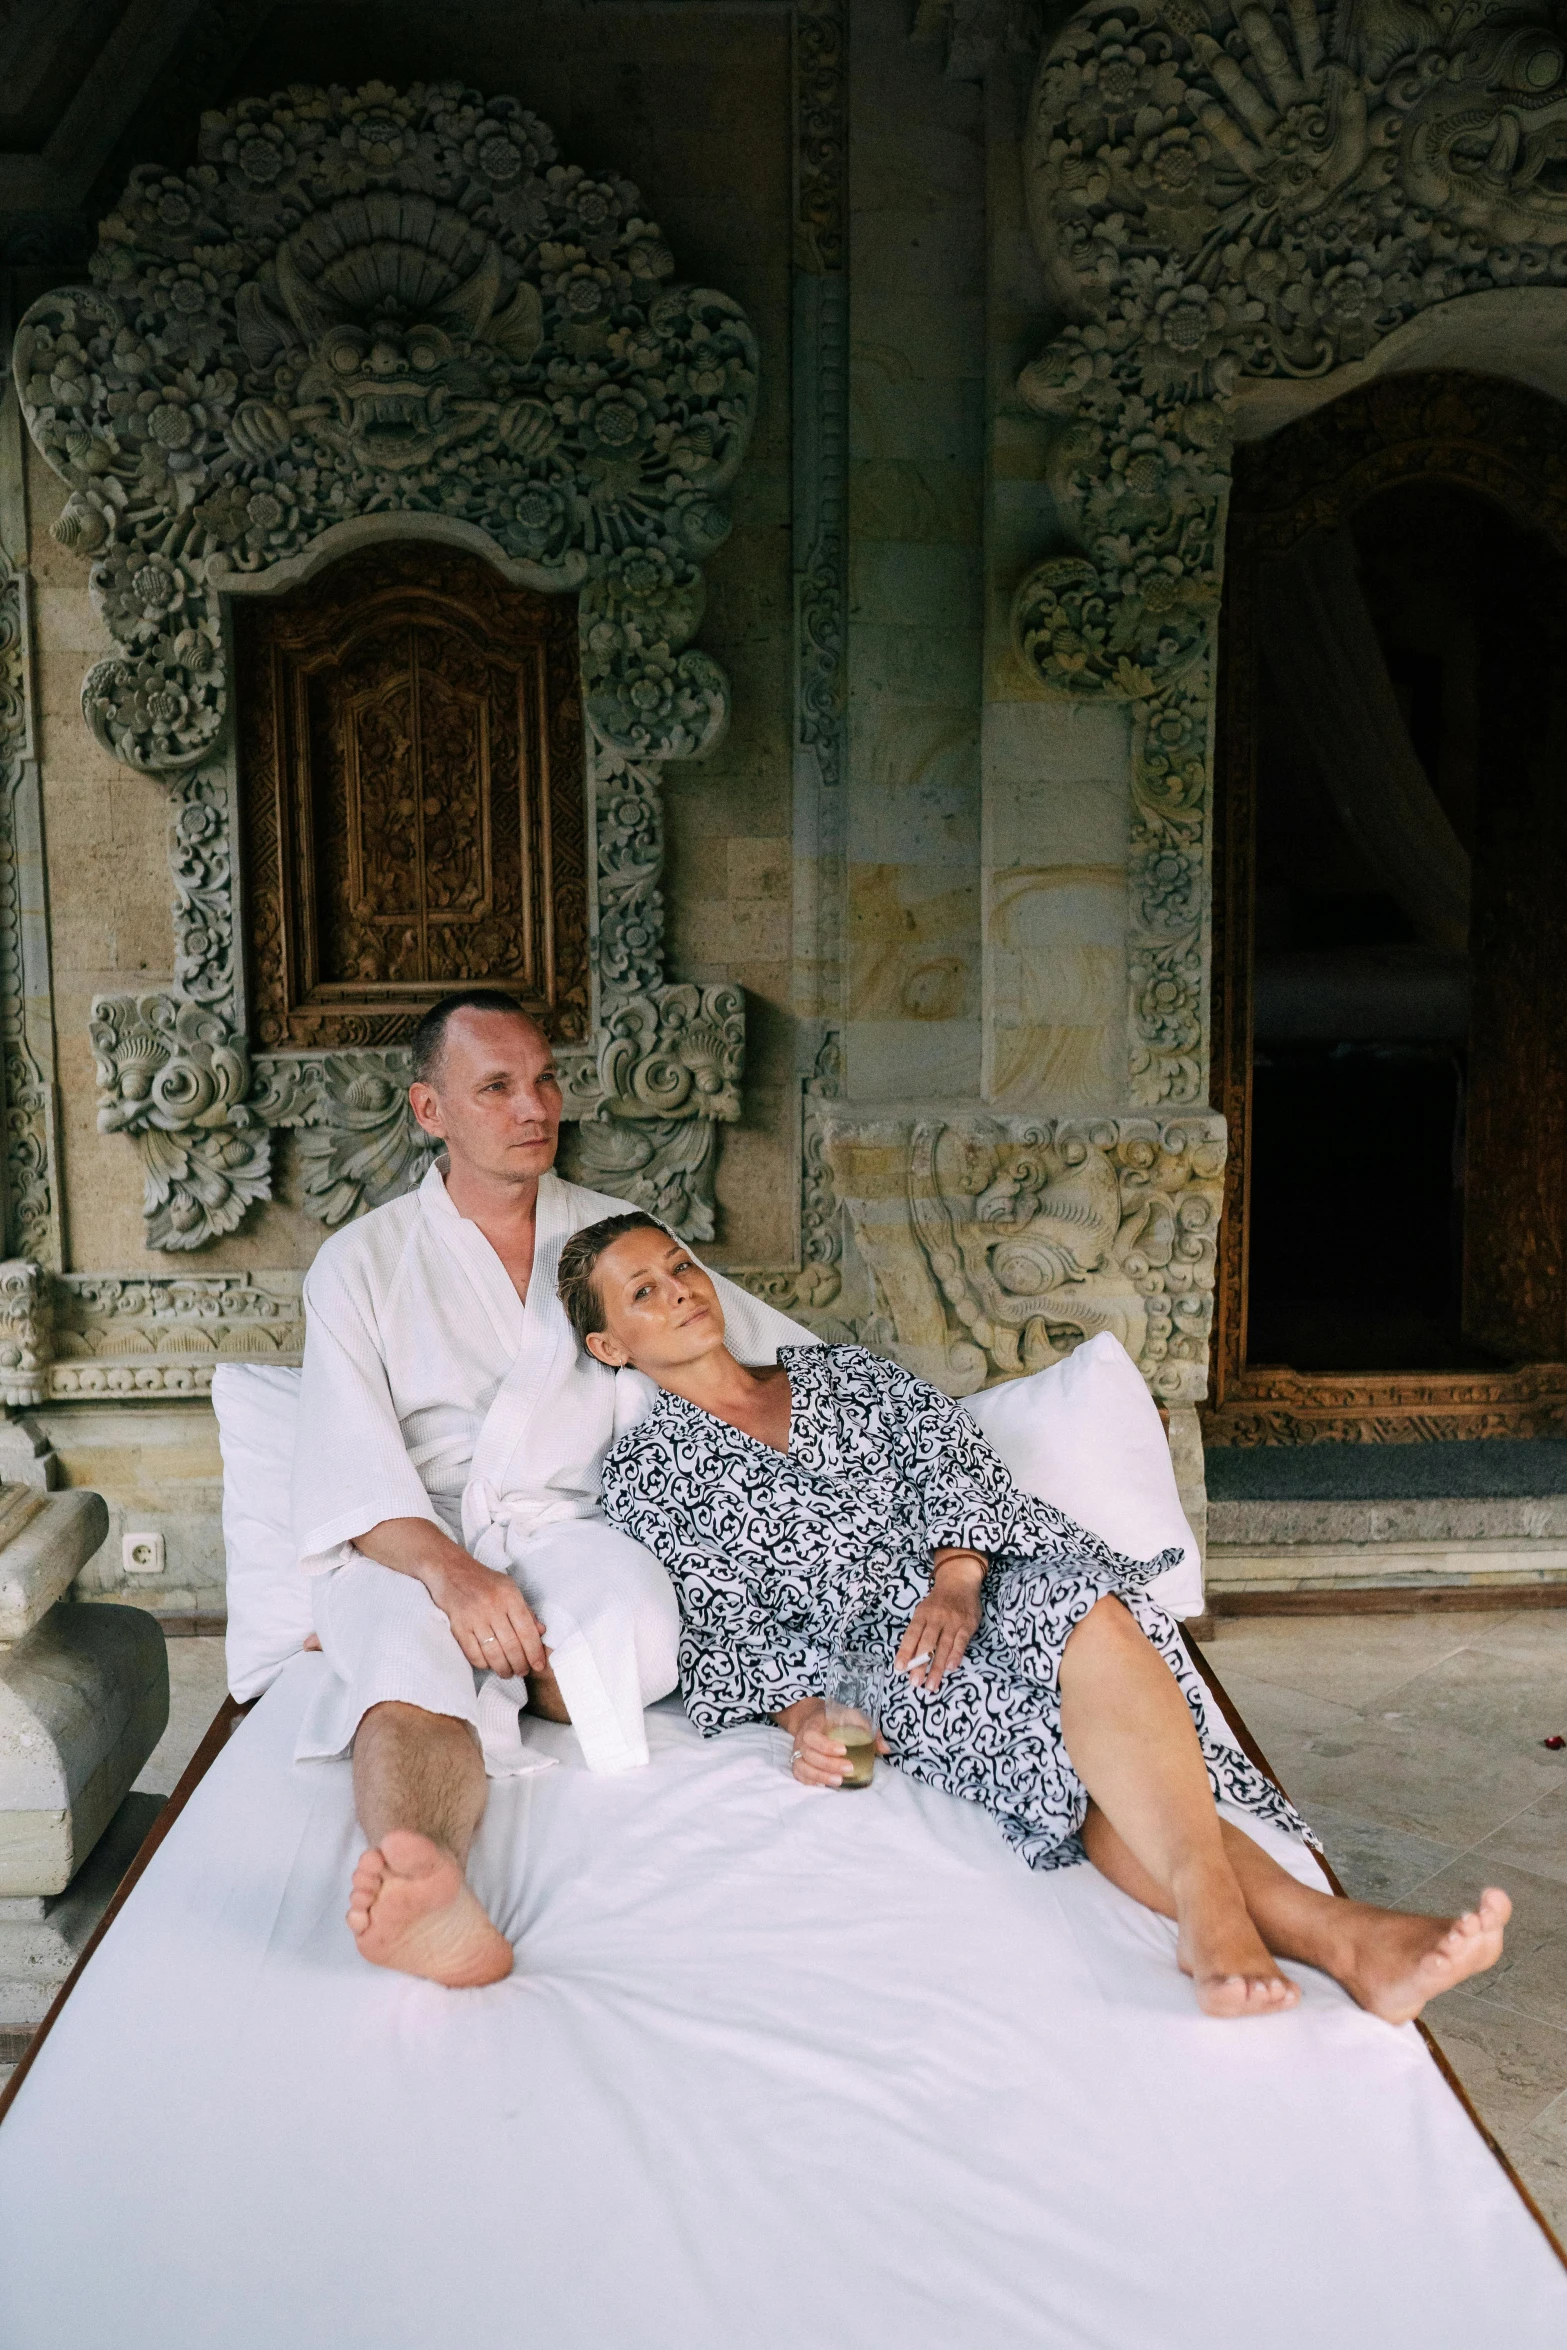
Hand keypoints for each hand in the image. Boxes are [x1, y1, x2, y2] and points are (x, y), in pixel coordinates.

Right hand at [424, 1552, 547, 1679]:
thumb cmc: (483, 1580)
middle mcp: (493, 1607)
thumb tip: (541, 1632)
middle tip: (523, 1672)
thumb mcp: (509, 1587)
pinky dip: (483, 1664)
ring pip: (493, 1653)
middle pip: (512, 1645)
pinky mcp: (458, 1627)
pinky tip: (489, 1665)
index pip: (527, 1630)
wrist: (450, 1570)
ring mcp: (474, 1618)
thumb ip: (525, 1610)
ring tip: (508, 1673)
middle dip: (520, 1664)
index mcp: (509, 1596)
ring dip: (503, 1668)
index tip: (539, 1665)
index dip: (535, 1652)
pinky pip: (473, 1653)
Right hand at [776, 1697, 887, 1786]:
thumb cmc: (835, 1719)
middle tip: (849, 1768)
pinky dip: (810, 1781)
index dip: (826, 1746)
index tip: (844, 1750)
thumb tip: (885, 1749)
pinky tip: (825, 1785)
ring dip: (820, 1776)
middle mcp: (802, 1740)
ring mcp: (798, 1753)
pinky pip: (799, 1775)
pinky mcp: (798, 1764)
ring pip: (803, 1767)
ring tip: (838, 1781)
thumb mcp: (852, 1717)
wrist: (813, 1718)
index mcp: (813, 1725)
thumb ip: (868, 1730)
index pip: (813, 1736)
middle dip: (829, 1764)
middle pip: (809, 1755)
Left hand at [895, 1549, 984, 1691]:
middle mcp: (936, 1617)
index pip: (912, 1635)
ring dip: (937, 1667)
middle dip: (920, 1664)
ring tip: (931, 1685)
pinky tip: (950, 1668)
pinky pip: (961, 1641)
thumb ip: (918, 1631)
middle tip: (915, 1683)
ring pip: (943, 1646)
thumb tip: (908, 1658)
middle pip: (927, 1643)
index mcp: (922, 1614)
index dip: (906, 1651)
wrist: (960, 1580)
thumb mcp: (924, 1611)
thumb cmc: (938, 1602)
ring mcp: (953, 1621)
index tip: (899, 1668)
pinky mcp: (968, 1624)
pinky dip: (956, 1655)